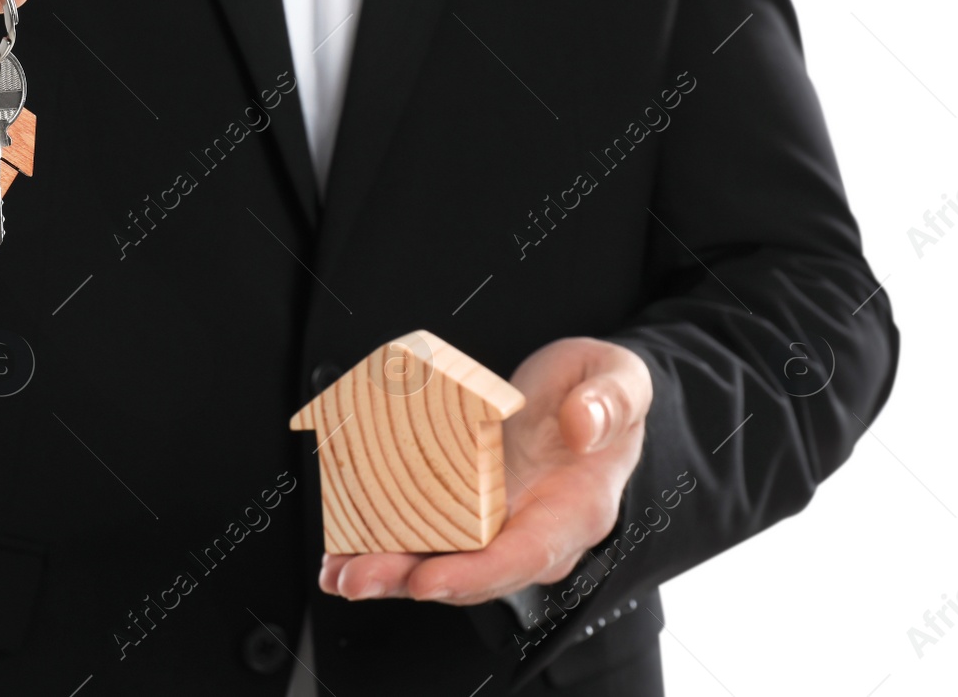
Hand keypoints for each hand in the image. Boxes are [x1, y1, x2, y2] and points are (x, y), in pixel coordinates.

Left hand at [319, 336, 651, 604]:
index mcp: (574, 509)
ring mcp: (495, 526)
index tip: (427, 579)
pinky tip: (340, 553)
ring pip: (438, 562)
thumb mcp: (620, 379)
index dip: (475, 573)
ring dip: (386, 571)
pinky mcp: (466, 513)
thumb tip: (583, 425)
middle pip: (469, 572)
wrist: (587, 397)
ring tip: (337, 572)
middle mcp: (531, 532)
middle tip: (356, 576)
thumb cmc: (602, 392)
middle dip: (408, 579)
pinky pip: (424, 538)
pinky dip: (381, 547)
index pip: (525, 555)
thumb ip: (610, 402)